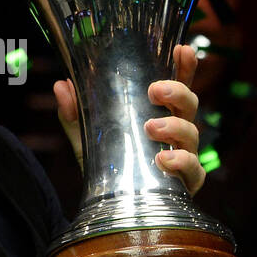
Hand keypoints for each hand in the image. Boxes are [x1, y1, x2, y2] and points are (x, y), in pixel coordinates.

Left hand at [53, 44, 205, 195]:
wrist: (107, 207)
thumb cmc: (108, 163)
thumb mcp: (87, 136)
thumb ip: (75, 113)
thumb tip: (62, 85)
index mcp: (160, 113)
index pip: (178, 85)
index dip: (184, 66)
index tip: (182, 50)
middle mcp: (177, 131)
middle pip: (190, 104)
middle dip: (178, 92)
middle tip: (155, 90)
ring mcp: (184, 156)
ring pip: (192, 134)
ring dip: (175, 126)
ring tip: (152, 127)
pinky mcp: (185, 183)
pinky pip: (194, 170)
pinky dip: (182, 163)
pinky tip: (164, 160)